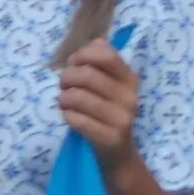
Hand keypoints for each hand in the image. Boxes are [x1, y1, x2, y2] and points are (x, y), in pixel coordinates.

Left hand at [58, 41, 141, 166]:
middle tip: (63, 85)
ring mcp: (122, 119)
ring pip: (78, 97)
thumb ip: (99, 62)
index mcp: (130, 79)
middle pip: (87, 75)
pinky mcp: (110, 137)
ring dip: (63, 98)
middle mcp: (130, 97)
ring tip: (64, 101)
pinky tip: (69, 116)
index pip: (107, 55)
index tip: (74, 63)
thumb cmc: (105, 112)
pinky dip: (66, 115)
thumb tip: (96, 41)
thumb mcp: (107, 85)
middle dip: (66, 77)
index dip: (83, 55)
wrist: (117, 153)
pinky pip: (76, 119)